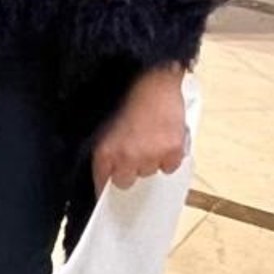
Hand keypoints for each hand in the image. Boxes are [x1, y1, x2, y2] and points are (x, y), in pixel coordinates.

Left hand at [91, 66, 188, 192]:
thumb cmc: (126, 97)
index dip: (104, 187)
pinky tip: (163, 140)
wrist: (152, 80)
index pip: (101, 182)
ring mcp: (150, 156)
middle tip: (132, 152)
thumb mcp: (104, 125)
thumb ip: (105, 149)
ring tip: (148, 139)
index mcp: (105, 151)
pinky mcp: (172, 152)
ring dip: (148, 161)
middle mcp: (126, 157)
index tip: (105, 193)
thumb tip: (107, 171)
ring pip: (148, 173)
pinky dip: (168, 157)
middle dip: (127, 170)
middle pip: (125, 182)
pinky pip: (169, 167)